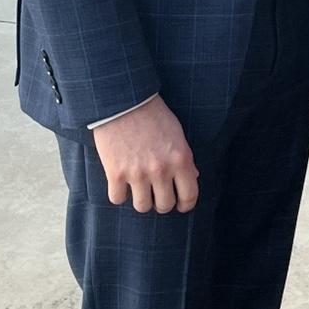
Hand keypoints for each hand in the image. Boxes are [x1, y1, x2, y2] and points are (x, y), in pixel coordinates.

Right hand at [91, 95, 198, 212]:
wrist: (123, 101)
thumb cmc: (153, 115)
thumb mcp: (177, 134)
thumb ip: (184, 158)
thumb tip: (193, 177)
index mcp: (180, 159)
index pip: (189, 196)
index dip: (185, 204)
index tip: (180, 205)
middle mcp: (161, 170)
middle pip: (164, 206)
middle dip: (162, 203)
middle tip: (157, 195)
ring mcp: (137, 173)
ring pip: (142, 207)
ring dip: (141, 200)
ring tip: (139, 189)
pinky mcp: (115, 173)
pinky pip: (117, 199)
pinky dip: (119, 194)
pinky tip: (121, 183)